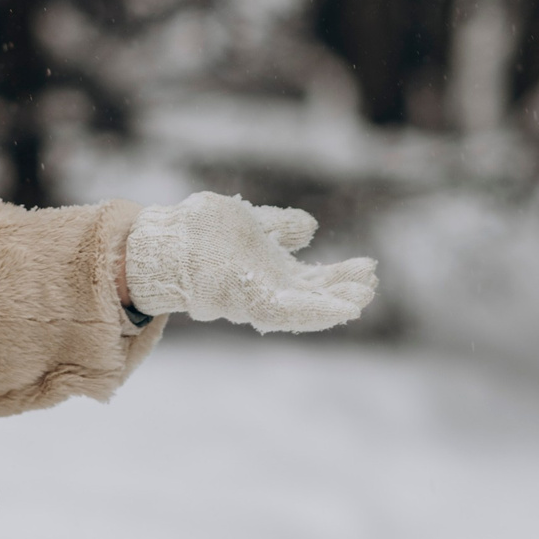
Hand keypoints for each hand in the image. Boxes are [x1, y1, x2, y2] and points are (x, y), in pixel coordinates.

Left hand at [124, 192, 377, 333]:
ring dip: (333, 304)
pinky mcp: (248, 303)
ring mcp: (258, 298)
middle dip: (342, 292)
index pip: (313, 279)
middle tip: (372, 284)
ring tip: (362, 299)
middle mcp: (267, 289)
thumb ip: (280, 228)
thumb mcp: (251, 225)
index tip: (367, 268)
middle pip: (313, 296)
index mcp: (271, 272)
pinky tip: (338, 308)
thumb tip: (310, 226)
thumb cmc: (203, 233)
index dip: (340, 276)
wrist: (167, 241)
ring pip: (303, 308)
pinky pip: (285, 313)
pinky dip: (312, 312)